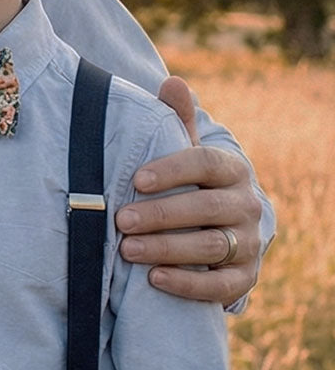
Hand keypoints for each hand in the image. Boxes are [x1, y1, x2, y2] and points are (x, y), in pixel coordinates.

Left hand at [115, 77, 261, 306]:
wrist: (223, 224)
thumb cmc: (191, 180)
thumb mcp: (185, 149)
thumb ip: (178, 120)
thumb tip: (173, 83)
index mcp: (231, 169)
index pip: (206, 164)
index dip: (173, 170)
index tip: (136, 179)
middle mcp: (246, 205)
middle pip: (205, 208)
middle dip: (161, 214)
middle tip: (121, 219)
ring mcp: (249, 242)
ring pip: (211, 247)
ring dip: (168, 249)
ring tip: (128, 249)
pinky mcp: (244, 277)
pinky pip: (221, 286)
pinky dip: (188, 284)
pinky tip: (155, 279)